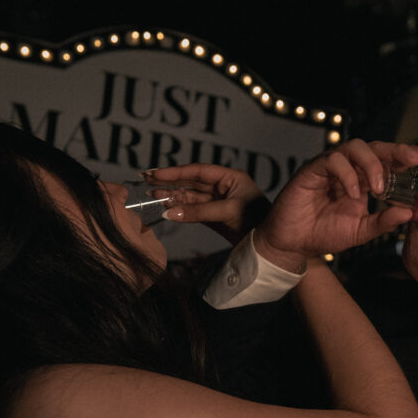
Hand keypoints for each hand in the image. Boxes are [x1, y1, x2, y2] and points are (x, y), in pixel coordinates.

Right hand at [143, 164, 268, 244]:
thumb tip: (171, 212)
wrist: (272, 246)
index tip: (155, 173)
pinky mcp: (216, 218)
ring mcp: (220, 203)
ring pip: (191, 197)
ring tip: (152, 195)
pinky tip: (167, 207)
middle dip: (170, 181)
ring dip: (172, 196)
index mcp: (231, 178)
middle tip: (146, 179)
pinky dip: (181, 209)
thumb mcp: (228, 213)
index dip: (176, 172)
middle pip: (192, 182)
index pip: (199, 171)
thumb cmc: (258, 222)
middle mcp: (224, 188)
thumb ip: (199, 212)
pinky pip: (195, 211)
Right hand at [253, 140, 417, 271]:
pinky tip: (354, 194)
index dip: (408, 158)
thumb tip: (410, 212)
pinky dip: (348, 175)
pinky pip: (333, 160)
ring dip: (372, 164)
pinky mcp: (312, 170)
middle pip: (376, 147)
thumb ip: (384, 222)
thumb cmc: (323, 234)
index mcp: (363, 181)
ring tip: (379, 188)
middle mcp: (349, 169)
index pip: (389, 162)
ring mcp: (330, 167)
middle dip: (398, 151)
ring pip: (355, 147)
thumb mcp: (361, 232)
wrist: (292, 244)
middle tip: (416, 159)